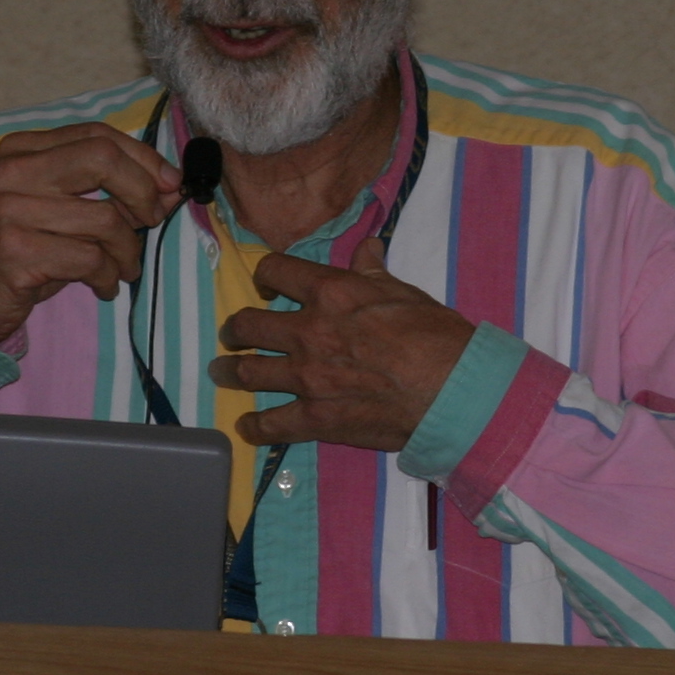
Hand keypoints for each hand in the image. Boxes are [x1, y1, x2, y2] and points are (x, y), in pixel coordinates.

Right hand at [0, 123, 183, 347]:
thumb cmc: (18, 249)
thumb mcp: (54, 208)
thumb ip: (103, 190)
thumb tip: (170, 186)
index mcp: (22, 149)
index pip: (97, 136)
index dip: (144, 159)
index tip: (171, 185)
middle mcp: (13, 171)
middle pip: (102, 160)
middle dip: (143, 191)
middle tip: (153, 221)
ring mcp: (9, 210)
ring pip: (104, 220)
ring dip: (128, 252)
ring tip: (123, 268)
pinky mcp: (15, 251)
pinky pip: (89, 259)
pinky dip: (108, 277)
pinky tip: (103, 286)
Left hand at [211, 238, 478, 453]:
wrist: (452, 389)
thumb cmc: (435, 336)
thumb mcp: (405, 292)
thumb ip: (373, 272)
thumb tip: (366, 247)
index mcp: (331, 292)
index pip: (276, 271)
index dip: (266, 276)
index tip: (267, 286)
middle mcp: (309, 331)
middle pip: (248, 324)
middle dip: (234, 329)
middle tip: (232, 335)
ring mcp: (307, 377)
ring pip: (249, 372)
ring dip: (230, 372)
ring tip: (222, 373)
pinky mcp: (315, 418)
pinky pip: (272, 424)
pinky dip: (255, 426)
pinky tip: (246, 427)